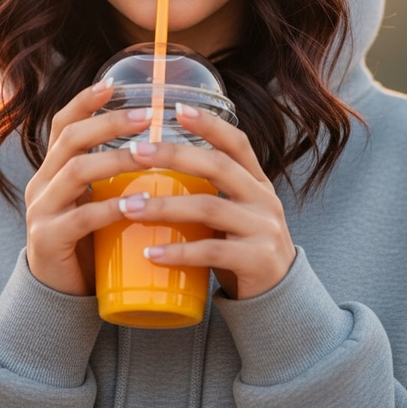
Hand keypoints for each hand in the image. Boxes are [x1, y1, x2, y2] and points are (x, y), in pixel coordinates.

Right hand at [23, 80, 151, 295]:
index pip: (64, 124)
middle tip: (148, 116)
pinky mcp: (48, 241)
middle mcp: (42, 183)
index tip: (115, 84)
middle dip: (110, 124)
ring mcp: (41, 212)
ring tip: (148, 154)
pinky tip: (136, 204)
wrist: (59, 297)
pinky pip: (80, 219)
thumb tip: (163, 146)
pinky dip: (110, 209)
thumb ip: (114, 177)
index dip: (86, 101)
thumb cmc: (89, 242)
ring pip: (75, 172)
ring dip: (115, 160)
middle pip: (71, 140)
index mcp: (53, 169)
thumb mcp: (97, 201)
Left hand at [119, 103, 295, 299]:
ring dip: (165, 206)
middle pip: (218, 166)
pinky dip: (178, 251)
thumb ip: (208, 190)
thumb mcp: (234, 212)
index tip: (176, 108)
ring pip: (210, 208)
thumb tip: (151, 166)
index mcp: (257, 182)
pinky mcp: (256, 261)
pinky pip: (212, 253)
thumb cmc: (241, 248)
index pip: (237, 143)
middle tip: (135, 152)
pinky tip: (150, 253)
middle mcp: (264, 199)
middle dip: (174, 155)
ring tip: (128, 207)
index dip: (209, 123)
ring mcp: (263, 229)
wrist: (278, 298)